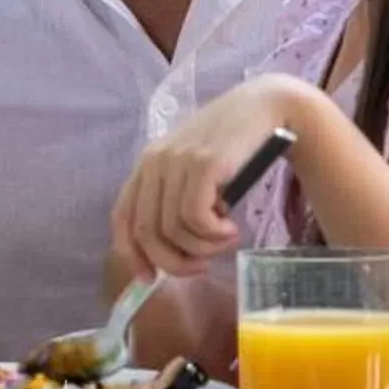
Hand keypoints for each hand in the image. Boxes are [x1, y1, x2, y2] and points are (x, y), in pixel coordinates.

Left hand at [111, 76, 317, 281]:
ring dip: (203, 248)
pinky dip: (214, 235)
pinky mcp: (202, 164)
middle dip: (173, 262)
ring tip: (227, 238)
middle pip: (146, 232)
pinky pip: (195, 218)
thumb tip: (168, 252)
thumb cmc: (233, 147)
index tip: (149, 279)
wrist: (265, 110)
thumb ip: (177, 200)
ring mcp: (176, 161)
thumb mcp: (195, 173)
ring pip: (173, 230)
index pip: (122, 217)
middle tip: (203, 266)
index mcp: (147, 164)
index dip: (132, 254)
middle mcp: (154, 161)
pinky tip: (231, 228)